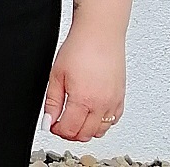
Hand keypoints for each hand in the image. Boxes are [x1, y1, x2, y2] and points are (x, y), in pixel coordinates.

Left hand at [43, 25, 125, 141]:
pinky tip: (91, 114)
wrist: (99, 36)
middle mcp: (101, 104)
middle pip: (86, 134)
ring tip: (74, 118)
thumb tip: (48, 121)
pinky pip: (113, 121)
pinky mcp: (120, 98)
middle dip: (71, 133)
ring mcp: (113, 102)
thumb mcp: (56, 76)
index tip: (52, 125)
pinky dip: (101, 123)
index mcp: (83, 100)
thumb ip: (52, 102)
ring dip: (86, 130)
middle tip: (60, 123)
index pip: (70, 129)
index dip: (58, 130)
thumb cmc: (79, 49)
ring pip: (100, 131)